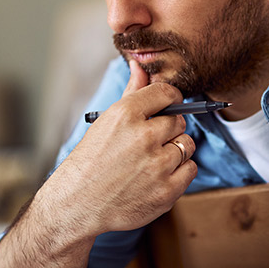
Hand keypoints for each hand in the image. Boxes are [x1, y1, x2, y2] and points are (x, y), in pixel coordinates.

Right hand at [48, 59, 197, 234]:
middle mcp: (144, 137)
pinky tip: (158, 175)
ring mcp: (157, 166)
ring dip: (175, 150)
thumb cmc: (92, 160)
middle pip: (179, 121)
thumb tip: (141, 65)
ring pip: (187, 144)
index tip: (166, 108)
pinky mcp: (166, 191)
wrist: (78, 202)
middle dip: (168, 129)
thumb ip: (132, 91)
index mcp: (126, 114)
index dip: (170, 100)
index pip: (167, 93)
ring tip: (152, 160)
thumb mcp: (107, 120)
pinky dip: (179, 172)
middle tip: (149, 142)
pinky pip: (190, 169)